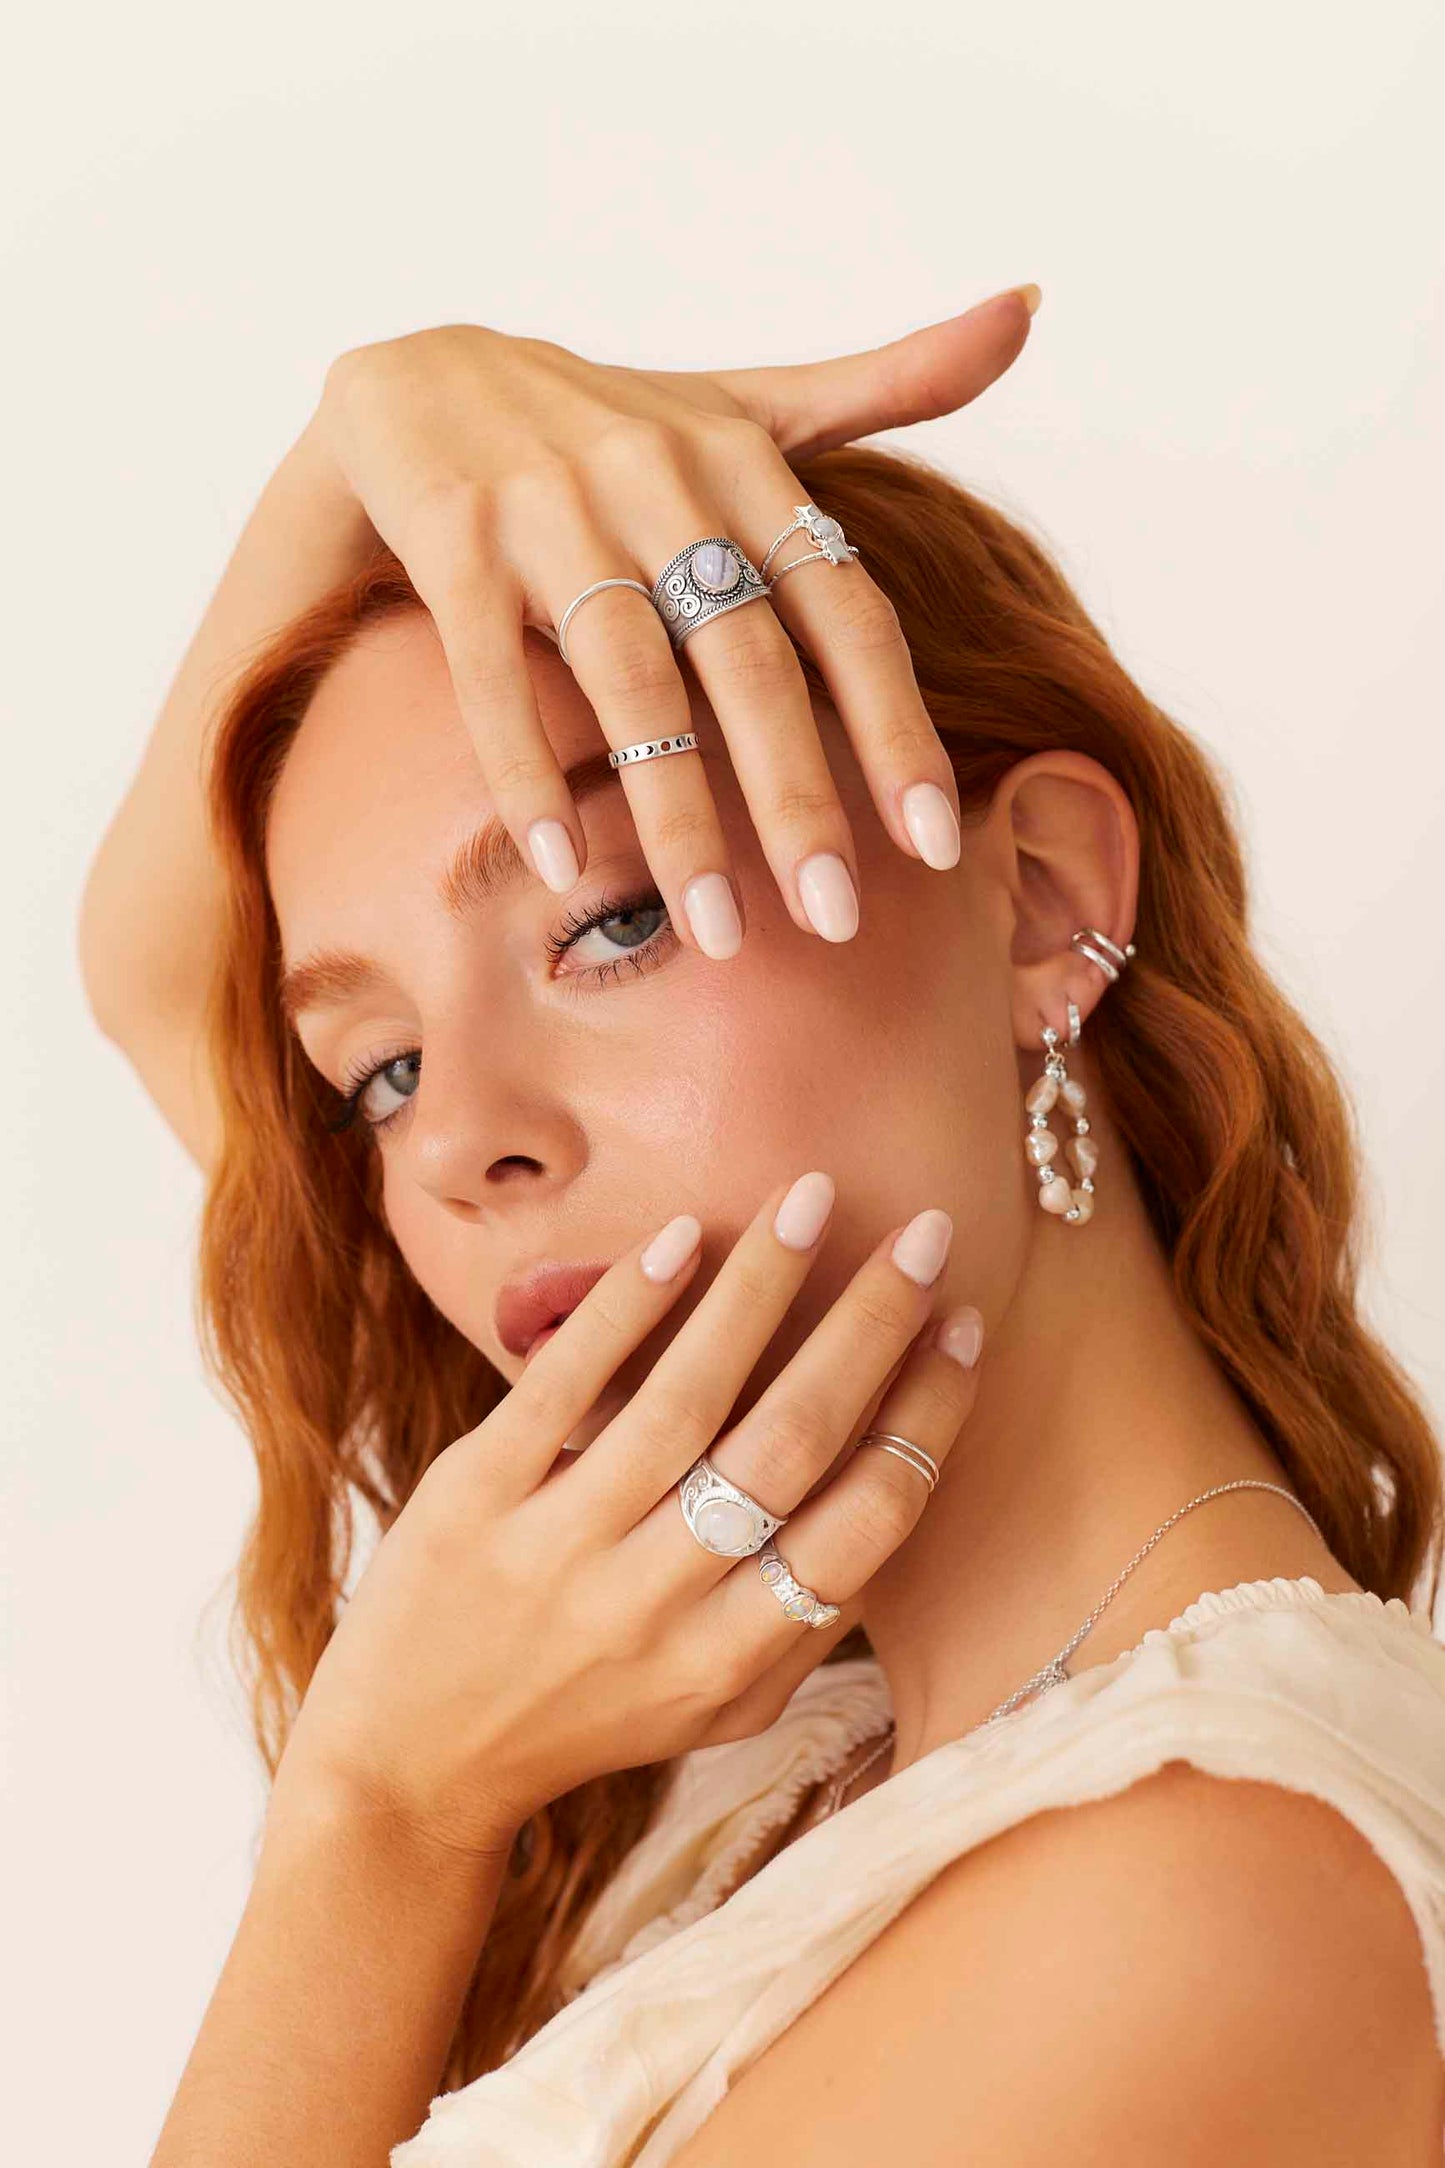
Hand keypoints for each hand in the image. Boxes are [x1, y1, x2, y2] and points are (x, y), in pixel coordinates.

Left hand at [269, 1173, 983, 1859]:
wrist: (410, 1762)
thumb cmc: (590, 1716)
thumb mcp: (719, 1707)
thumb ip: (809, 1621)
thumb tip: (901, 1485)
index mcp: (735, 1657)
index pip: (866, 1520)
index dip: (925, 1416)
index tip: (961, 1326)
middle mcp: (656, 1604)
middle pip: (791, 1445)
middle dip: (870, 1329)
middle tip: (922, 1237)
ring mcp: (560, 1546)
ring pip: (684, 1398)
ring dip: (759, 1288)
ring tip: (810, 1201)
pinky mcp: (477, 1494)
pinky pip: (566, 1384)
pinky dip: (630, 1306)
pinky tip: (685, 1237)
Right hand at [307, 293, 1037, 954]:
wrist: (417, 375)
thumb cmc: (608, 423)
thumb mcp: (743, 400)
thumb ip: (882, 385)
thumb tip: (1029, 309)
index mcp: (742, 460)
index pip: (845, 608)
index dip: (894, 725)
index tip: (932, 843)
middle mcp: (656, 476)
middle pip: (748, 660)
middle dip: (798, 798)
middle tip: (836, 919)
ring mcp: (549, 505)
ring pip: (631, 681)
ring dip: (675, 815)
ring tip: (716, 932)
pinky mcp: (453, 536)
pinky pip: (492, 671)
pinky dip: (527, 768)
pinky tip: (560, 864)